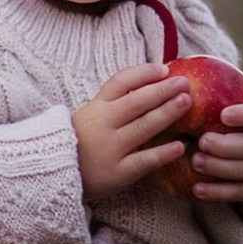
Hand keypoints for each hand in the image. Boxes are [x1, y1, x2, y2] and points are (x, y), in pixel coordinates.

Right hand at [73, 64, 192, 197]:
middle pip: (136, 102)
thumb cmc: (82, 141)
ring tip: (186, 102)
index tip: (164, 69)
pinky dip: (162, 153)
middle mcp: (103, 125)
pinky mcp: (117, 173)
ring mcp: (110, 149)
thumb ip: (115, 102)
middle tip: (185, 83)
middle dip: (162, 91)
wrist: (56, 174)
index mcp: (96, 107)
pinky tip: (180, 146)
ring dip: (166, 113)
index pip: (120, 83)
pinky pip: (143, 161)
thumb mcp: (91, 116)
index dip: (143, 73)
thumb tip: (154, 82)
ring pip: (142, 128)